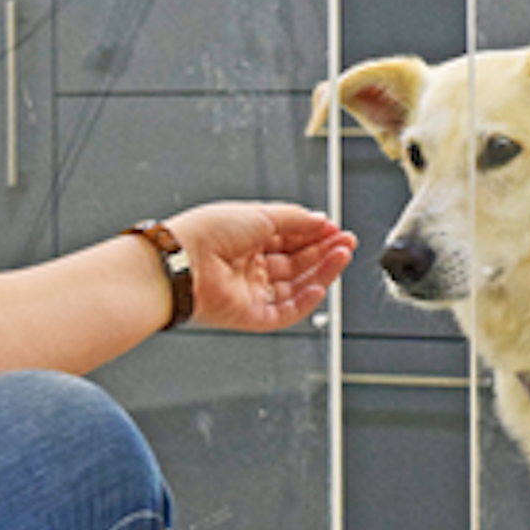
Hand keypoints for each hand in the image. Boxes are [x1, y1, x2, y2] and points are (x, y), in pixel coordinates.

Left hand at [166, 202, 358, 332]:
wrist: (183, 262)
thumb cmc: (207, 233)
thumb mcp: (259, 213)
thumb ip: (295, 219)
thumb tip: (320, 219)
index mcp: (246, 239)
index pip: (290, 238)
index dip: (315, 234)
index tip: (335, 229)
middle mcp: (249, 266)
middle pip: (297, 262)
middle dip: (324, 251)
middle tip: (346, 243)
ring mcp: (250, 291)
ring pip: (296, 286)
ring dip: (321, 272)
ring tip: (341, 256)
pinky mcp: (250, 316)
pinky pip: (284, 312)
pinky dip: (305, 301)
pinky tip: (319, 286)